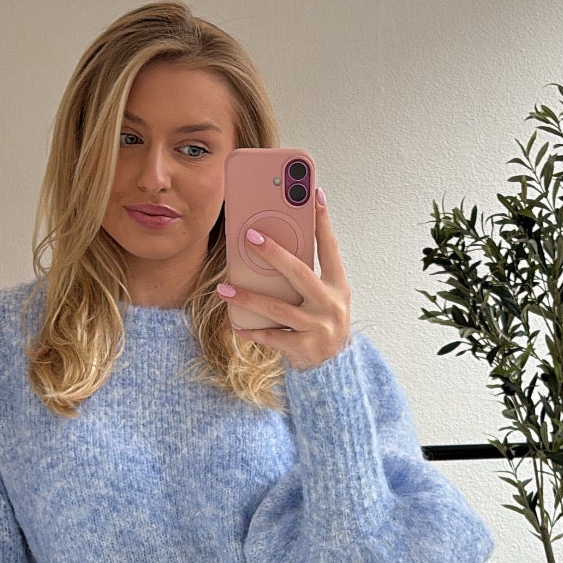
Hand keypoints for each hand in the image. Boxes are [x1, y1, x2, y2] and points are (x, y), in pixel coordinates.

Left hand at [216, 187, 350, 371]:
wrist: (334, 368)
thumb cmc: (322, 323)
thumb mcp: (324, 296)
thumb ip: (306, 274)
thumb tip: (275, 246)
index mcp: (338, 285)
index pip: (330, 247)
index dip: (322, 221)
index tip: (314, 194)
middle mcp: (331, 304)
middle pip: (300, 273)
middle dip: (274, 254)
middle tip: (250, 237)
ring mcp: (319, 328)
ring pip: (278, 309)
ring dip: (249, 298)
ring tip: (224, 289)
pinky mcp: (304, 349)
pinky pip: (273, 338)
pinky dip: (254, 332)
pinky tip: (237, 325)